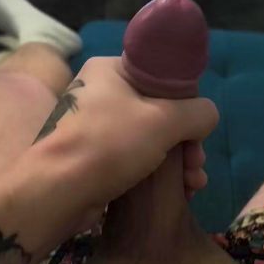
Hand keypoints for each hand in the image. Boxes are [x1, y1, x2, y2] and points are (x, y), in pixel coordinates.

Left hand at [46, 57, 217, 215]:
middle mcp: (102, 93)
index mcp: (112, 70)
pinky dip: (160, 173)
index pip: (163, 76)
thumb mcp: (163, 120)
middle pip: (161, 110)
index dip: (187, 102)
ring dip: (179, 160)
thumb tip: (207, 117)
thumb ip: (198, 112)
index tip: (199, 129)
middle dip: (187, 141)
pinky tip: (180, 192)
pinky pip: (138, 158)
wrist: (56, 193)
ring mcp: (97, 127)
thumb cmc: (108, 144)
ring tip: (193, 185)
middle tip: (197, 164)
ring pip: (152, 138)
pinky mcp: (96, 157)